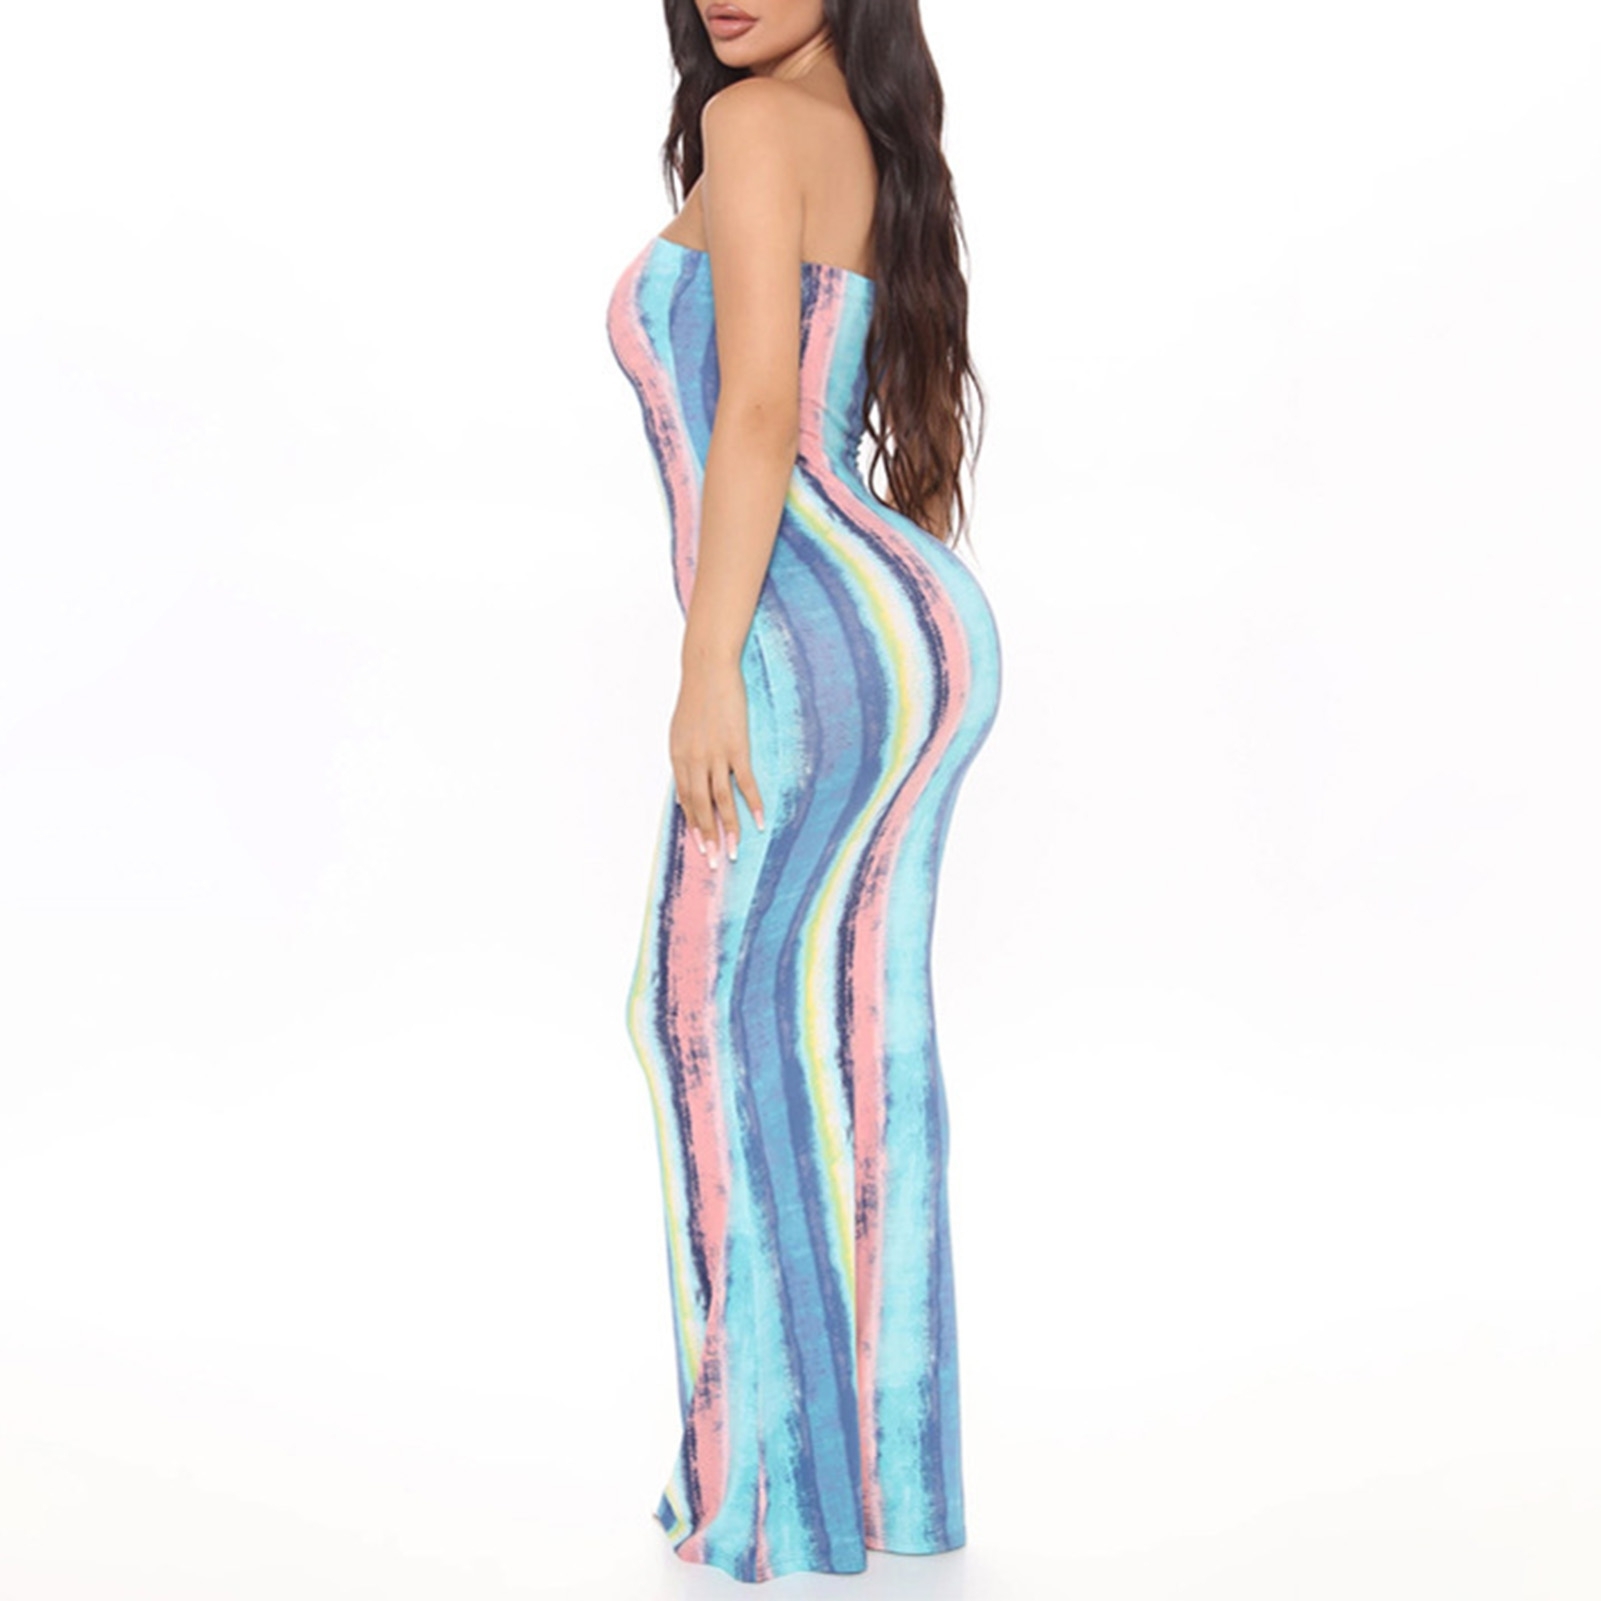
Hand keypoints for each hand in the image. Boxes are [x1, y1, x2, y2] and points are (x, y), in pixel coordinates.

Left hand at [669, 654, 765, 867]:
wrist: (707, 669)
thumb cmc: (695, 699)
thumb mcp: (680, 733)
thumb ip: (683, 763)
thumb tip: (683, 792)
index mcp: (678, 758)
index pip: (685, 800)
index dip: (694, 825)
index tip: (700, 847)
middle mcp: (694, 760)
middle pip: (701, 806)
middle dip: (708, 836)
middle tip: (714, 862)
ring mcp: (716, 755)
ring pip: (721, 800)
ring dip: (728, 828)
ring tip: (734, 851)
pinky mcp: (737, 746)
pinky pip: (744, 782)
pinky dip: (753, 803)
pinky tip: (760, 820)